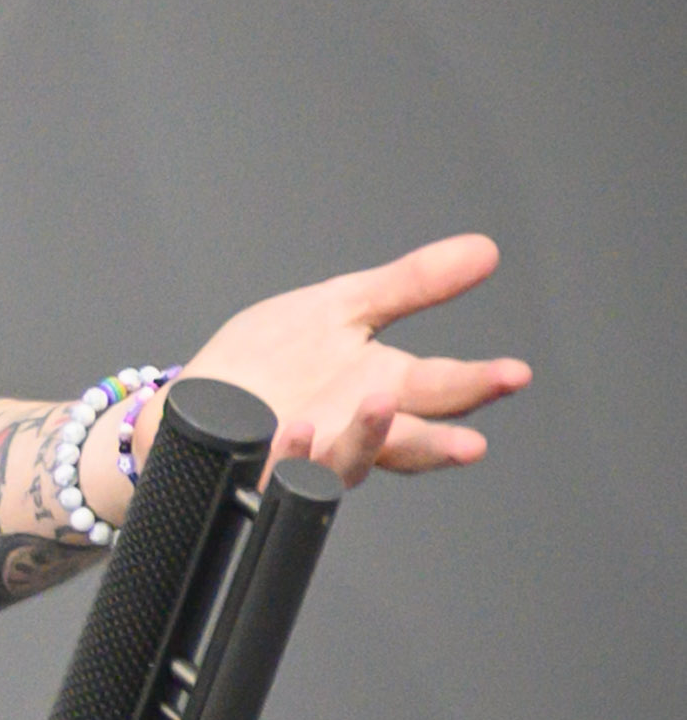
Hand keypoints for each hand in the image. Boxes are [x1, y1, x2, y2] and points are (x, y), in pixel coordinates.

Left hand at [147, 232, 532, 493]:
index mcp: (384, 387)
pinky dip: (295, 453)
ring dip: (370, 437)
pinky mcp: (266, 470)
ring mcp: (314, 454)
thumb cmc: (276, 357)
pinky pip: (284, 470)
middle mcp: (357, 429)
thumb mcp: (343, 306)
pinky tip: (299, 430)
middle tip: (473, 444)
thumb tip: (485, 249)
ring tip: (383, 405)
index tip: (515, 374)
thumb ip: (412, 284)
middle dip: (443, 443)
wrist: (205, 391)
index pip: (443, 388)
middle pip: (410, 439)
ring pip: (352, 461)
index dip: (479, 383)